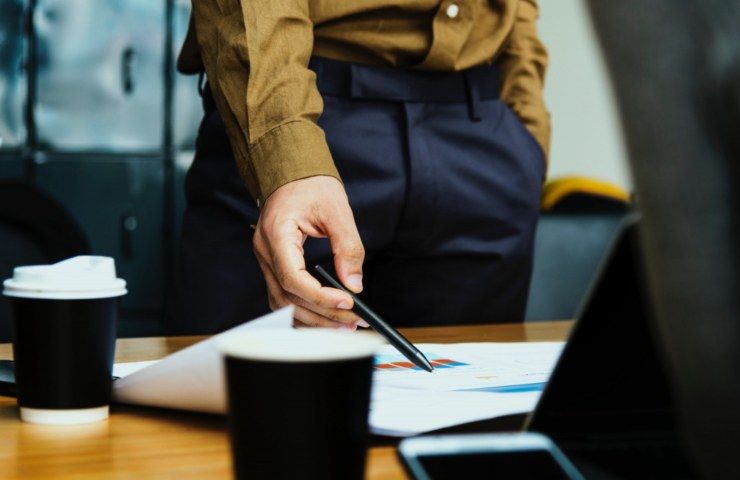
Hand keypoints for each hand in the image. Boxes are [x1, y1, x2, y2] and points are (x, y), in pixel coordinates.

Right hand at [253, 176, 368, 329]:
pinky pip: (283, 297)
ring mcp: (266, 260)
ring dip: (312, 319)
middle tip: (353, 321)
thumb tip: (354, 284)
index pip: (293, 278)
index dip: (320, 296)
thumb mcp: (337, 210)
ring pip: (282, 303)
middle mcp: (265, 251)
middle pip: (288, 297)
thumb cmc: (310, 185)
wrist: (291, 173)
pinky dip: (302, 311)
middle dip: (322, 314)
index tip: (347, 303)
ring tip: (343, 325)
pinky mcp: (273, 266)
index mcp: (277, 234)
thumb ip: (347, 247)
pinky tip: (324, 317)